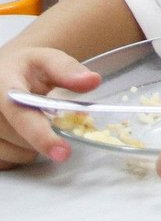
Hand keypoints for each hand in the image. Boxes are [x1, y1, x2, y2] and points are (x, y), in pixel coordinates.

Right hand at [0, 48, 100, 167]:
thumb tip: (92, 81)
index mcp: (2, 85)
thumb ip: (67, 69)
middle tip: (51, 117)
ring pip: (14, 154)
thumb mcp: (45, 60)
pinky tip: (20, 133)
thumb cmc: (24, 69)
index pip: (20, 114)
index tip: (63, 152)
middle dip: (45, 134)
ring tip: (33, 121)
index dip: (42, 136)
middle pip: (20, 139)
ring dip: (32, 145)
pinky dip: (19, 152)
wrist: (0, 73)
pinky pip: (6, 161)